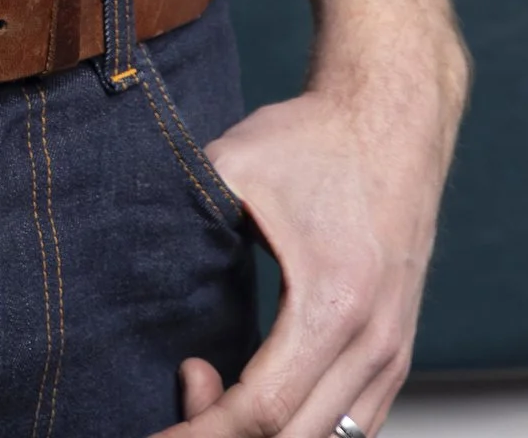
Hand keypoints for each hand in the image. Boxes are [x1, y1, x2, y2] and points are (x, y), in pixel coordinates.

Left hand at [156, 0, 468, 437]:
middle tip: (179, 389)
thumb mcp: (238, 163)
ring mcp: (392, 356)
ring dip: (265, 435)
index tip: (155, 434)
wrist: (394, 120)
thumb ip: (186, 214)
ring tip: (211, 392)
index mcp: (333, 303)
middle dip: (222, 436)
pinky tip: (256, 400)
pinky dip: (301, 428)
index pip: (261, 408)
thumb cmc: (317, 139)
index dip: (199, 431)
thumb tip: (130, 254)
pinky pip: (351, 427)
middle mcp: (374, 345)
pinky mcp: (397, 355)